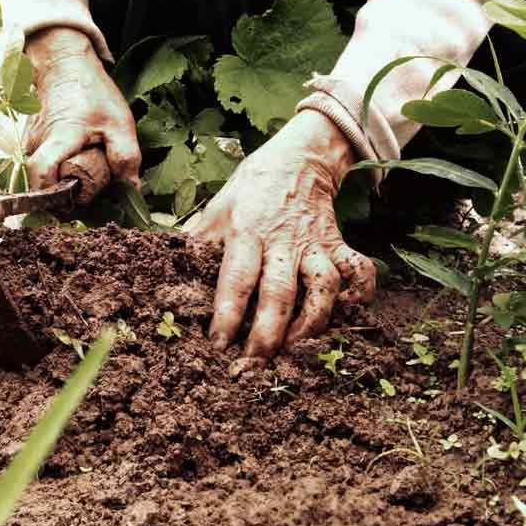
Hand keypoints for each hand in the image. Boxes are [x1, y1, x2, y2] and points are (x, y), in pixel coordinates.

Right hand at [23, 27, 141, 191]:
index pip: (43, 178)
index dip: (57, 199)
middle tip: (91, 194)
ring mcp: (29, 143)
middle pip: (43, 184)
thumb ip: (126, 158)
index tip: (80, 203)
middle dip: (66, 196)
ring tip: (87, 176)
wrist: (64, 64)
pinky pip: (42, 166)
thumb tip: (130, 191)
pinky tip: (77, 165)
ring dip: (63, 183)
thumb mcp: (119, 124)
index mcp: (57, 139)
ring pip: (43, 176)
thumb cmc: (92, 92)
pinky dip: (58, 171)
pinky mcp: (30, 142)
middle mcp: (35, 143)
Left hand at [188, 110, 376, 369]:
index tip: (218, 346)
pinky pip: (358, 271)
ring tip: (295, 350)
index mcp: (247, 231)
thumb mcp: (216, 207)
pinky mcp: (339, 244)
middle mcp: (283, 241)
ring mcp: (315, 243)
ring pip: (322, 287)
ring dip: (311, 323)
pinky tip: (346, 315)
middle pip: (279, 293)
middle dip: (267, 335)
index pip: (237, 279)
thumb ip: (197, 241)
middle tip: (252, 367)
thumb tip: (166, 270)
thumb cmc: (250, 189)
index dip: (228, 315)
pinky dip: (359, 295)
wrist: (299, 158)